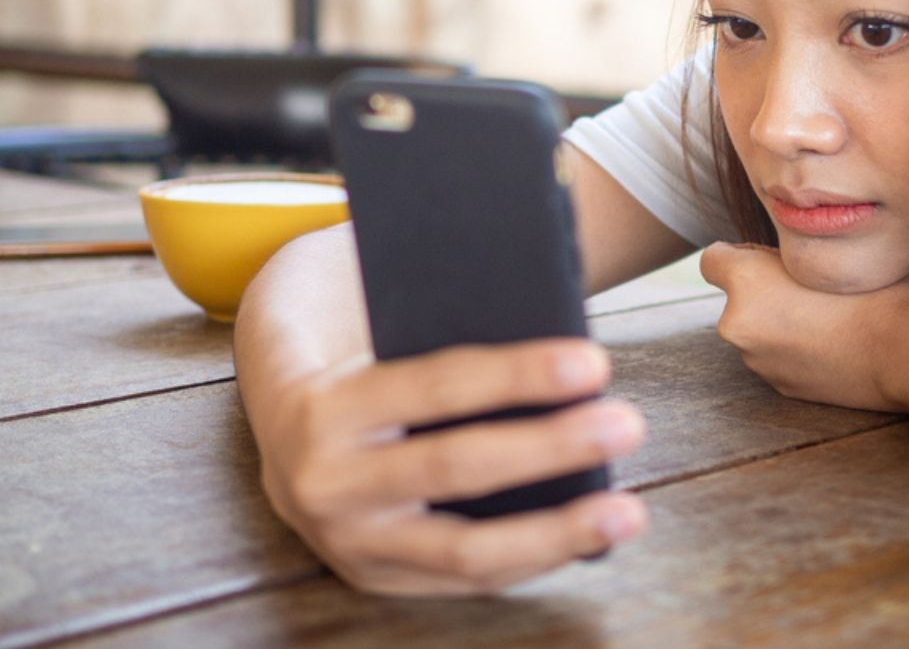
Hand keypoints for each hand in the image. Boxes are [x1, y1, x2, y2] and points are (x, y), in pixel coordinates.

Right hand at [256, 339, 647, 595]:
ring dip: (557, 531)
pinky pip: (468, 579)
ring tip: (628, 509)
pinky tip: (590, 534)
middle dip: (551, 447)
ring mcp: (348, 543)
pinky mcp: (374, 579)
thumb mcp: (380, 328)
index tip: (593, 363)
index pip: (436, 385)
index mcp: (324, 405)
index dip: (519, 376)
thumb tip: (560, 355)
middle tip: (627, 422)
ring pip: (466, 550)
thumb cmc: (360, 352)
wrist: (280, 415)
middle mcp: (325, 483)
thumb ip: (449, 331)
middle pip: (456, 467)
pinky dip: (534, 557)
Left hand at [700, 242, 908, 410]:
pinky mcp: (779, 387)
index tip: (772, 258)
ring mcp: (758, 362)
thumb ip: (787, 249)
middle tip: (810, 286)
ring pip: (758, 327)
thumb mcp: (826, 248)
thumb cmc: (877, 290)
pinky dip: (794, 348)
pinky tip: (831, 342)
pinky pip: (777, 356)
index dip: (740, 254)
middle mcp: (738, 326)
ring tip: (827, 315)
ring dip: (778, 320)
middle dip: (762, 289)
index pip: (712, 259)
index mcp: (745, 283)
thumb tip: (775, 252)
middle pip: (738, 296)